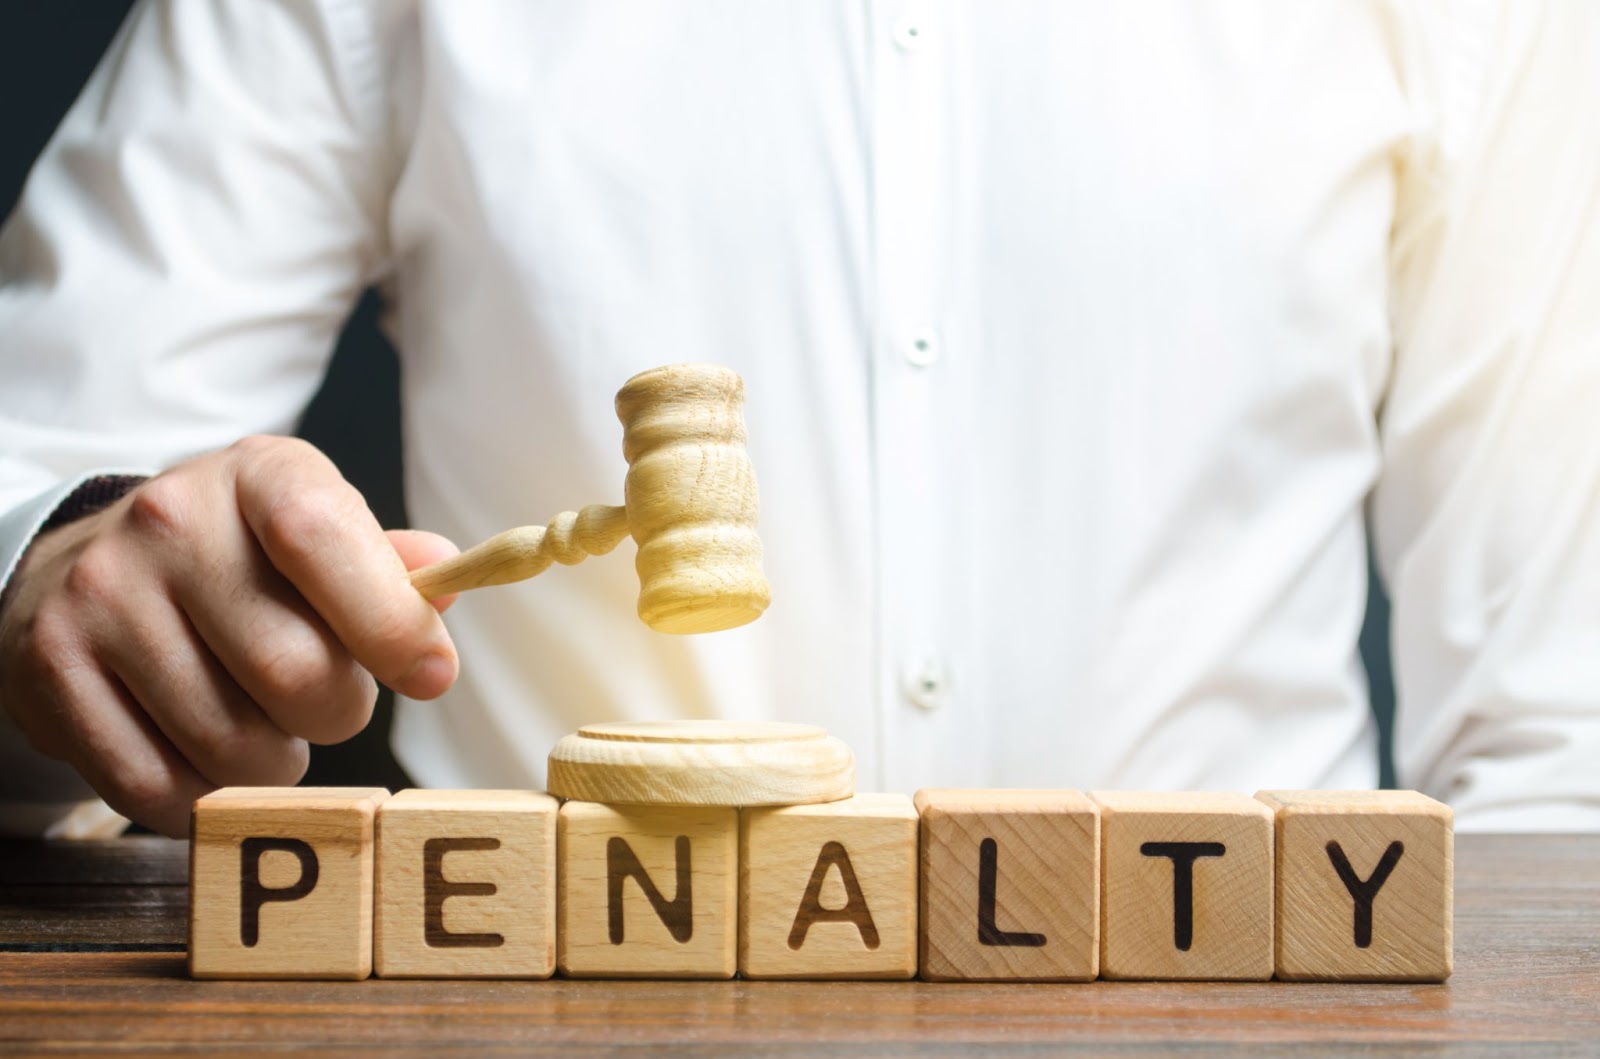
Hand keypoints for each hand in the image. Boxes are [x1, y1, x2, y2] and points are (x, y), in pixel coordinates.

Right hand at [0, 436, 459, 836]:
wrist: (90, 568)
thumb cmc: (243, 562)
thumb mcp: (317, 534)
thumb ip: (388, 567)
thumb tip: (450, 583)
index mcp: (258, 475)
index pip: (322, 537)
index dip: (390, 621)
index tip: (432, 675)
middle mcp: (170, 522)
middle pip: (293, 669)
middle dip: (337, 713)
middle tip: (327, 705)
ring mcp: (101, 595)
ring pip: (232, 743)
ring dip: (274, 763)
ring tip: (264, 727)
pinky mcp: (51, 670)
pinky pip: (157, 786)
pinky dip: (204, 799)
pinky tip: (208, 762)